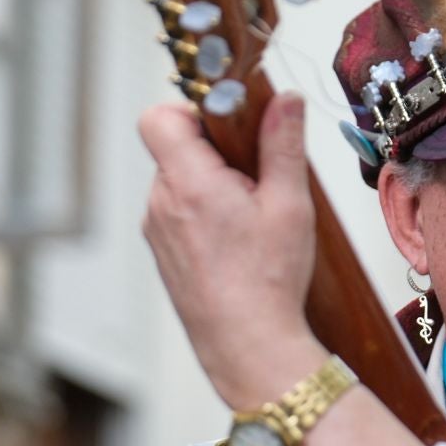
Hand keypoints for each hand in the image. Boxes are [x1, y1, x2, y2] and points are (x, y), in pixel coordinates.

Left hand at [139, 93, 325, 408]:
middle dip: (215, 151)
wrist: (247, 346)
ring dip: (210, 184)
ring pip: (178, 181)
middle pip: (175, 148)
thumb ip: (283, 144)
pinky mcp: (163, 252)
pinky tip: (237, 241)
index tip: (229, 125)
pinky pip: (177, 211)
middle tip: (256, 178)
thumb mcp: (289, 204)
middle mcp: (161, 203)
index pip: (160, 117)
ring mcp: (157, 230)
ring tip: (250, 217)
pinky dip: (204, 213)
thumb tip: (283, 100)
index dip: (192, 110)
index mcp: (188, 183)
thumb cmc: (267, 281)